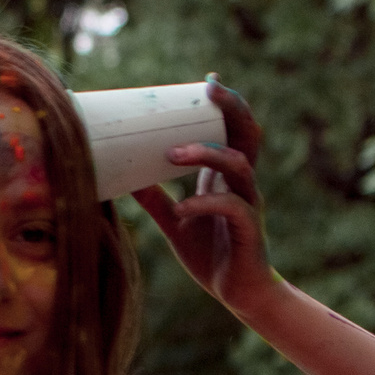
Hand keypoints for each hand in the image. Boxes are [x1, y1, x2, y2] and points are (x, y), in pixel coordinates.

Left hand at [131, 76, 280, 312]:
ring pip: (238, 165)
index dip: (225, 106)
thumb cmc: (211, 254)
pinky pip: (231, 208)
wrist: (239, 293)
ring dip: (207, 154)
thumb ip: (155, 199)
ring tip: (172, 155)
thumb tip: (125, 177)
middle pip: (247, 135)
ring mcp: (248, 206)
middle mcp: (242, 186)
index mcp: (225, 179)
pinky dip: (203, 204)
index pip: (232, 132)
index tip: (208, 81)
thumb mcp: (175, 223)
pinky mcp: (249, 230)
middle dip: (232, 109)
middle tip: (209, 90)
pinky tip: (181, 209)